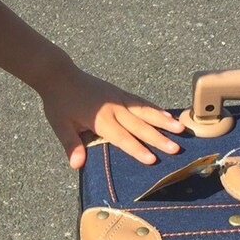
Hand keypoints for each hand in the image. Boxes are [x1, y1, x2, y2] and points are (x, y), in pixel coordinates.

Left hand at [39, 61, 185, 167]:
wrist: (60, 74)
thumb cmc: (59, 102)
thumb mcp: (60, 125)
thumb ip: (71, 144)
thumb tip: (77, 165)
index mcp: (100, 119)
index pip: (121, 138)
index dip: (137, 149)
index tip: (153, 159)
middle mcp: (114, 108)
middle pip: (139, 126)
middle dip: (158, 138)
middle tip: (175, 148)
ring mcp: (119, 98)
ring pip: (145, 111)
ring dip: (163, 121)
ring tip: (180, 129)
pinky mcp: (120, 92)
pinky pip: (141, 102)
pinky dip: (155, 108)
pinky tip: (167, 115)